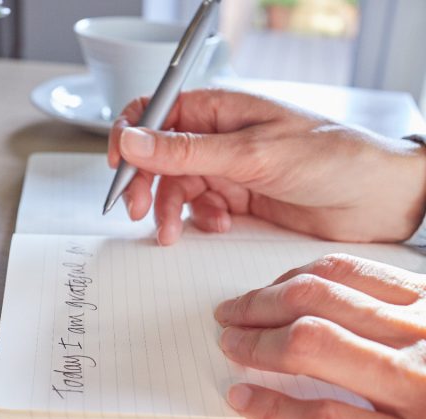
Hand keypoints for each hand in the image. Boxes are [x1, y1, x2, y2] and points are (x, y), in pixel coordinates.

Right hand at [108, 89, 425, 244]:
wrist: (379, 198)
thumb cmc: (332, 156)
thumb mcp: (251, 153)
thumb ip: (186, 150)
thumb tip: (132, 140)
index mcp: (219, 109)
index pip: (155, 113)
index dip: (129, 137)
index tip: (117, 166)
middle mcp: (218, 137)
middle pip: (159, 156)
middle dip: (145, 184)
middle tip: (137, 211)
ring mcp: (228, 168)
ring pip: (176, 187)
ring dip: (170, 210)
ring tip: (174, 232)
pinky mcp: (238, 198)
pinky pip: (200, 208)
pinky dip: (200, 220)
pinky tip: (219, 224)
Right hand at [214, 253, 425, 418]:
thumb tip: (285, 409)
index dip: (272, 410)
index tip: (237, 395)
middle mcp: (420, 371)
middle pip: (313, 341)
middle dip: (257, 338)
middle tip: (225, 337)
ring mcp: (425, 320)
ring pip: (326, 293)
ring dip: (271, 298)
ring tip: (240, 306)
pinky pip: (356, 268)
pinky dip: (310, 272)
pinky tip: (288, 281)